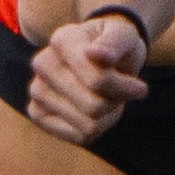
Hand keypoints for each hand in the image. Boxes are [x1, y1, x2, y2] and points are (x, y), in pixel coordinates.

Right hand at [27, 10, 153, 145]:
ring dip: (106, 116)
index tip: (139, 86)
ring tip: (104, 97)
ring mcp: (36, 89)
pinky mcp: (36, 112)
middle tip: (117, 90)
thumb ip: (115, 42)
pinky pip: (77, 137)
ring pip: (88, 126)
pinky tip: (91, 111)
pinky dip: (94, 129)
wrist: (99, 56)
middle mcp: (43, 63)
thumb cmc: (114, 46)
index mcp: (63, 40)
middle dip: (114, 102)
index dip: (126, 88)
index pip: (99, 81)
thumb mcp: (125, 37)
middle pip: (93, 107)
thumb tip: (95, 54)